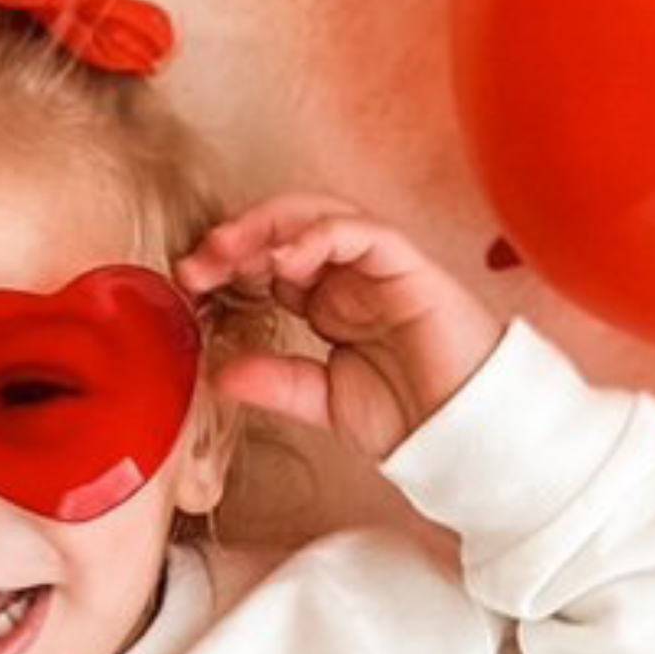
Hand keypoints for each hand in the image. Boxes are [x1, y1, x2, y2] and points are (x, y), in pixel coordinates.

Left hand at [174, 194, 503, 461]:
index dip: (228, 266)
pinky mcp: (409, 266)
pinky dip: (321, 234)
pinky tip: (286, 257)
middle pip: (287, 229)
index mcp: (330, 302)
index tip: (190, 285)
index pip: (270, 263)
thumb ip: (278, 383)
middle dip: (238, 238)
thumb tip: (221, 374)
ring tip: (229, 250)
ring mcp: (381, 267)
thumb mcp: (324, 402)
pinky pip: (363, 232)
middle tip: (198, 262)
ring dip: (268, 226)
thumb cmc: (411, 417)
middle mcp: (353, 276)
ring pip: (320, 216)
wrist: (464, 437)